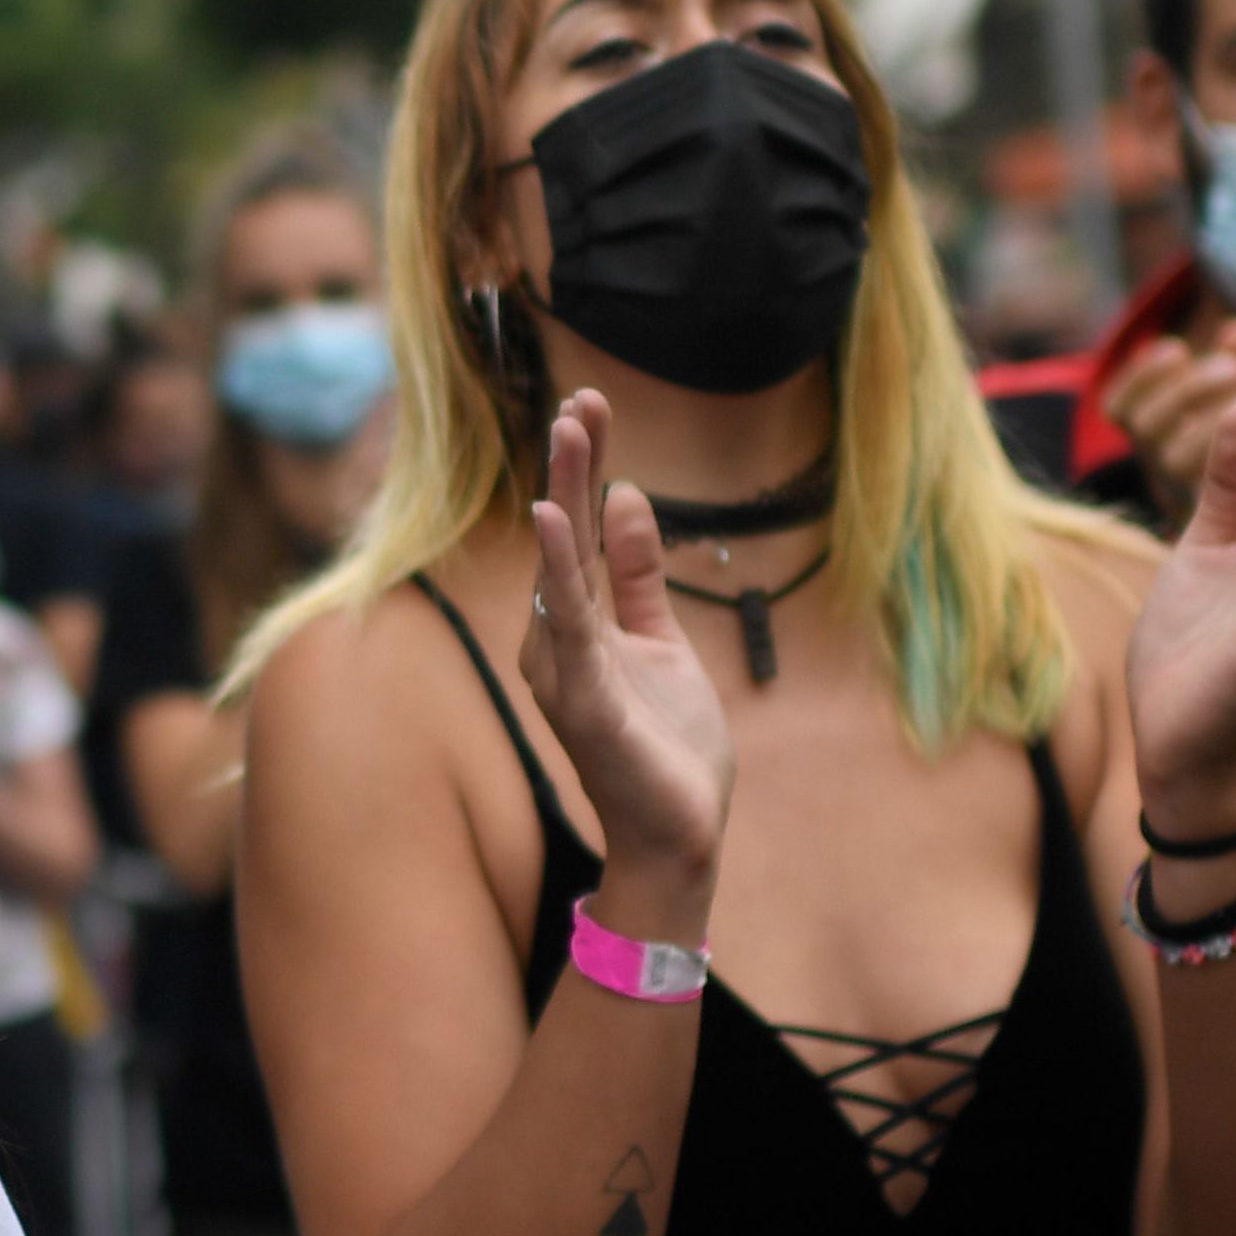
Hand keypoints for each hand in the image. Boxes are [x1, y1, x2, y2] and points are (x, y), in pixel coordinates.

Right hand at [516, 393, 732, 907]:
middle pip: (565, 536)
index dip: (585, 467)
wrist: (679, 838)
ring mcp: (566, 669)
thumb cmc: (666, 747)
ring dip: (564, 495)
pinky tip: (556, 519)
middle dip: (572, 464)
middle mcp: (556, 641)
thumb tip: (629, 495)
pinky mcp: (585, 700)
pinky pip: (572, 623)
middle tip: (582, 396)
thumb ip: (639, 575)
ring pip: (562, 567)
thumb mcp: (661, 641)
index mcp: (576, 625)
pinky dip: (561, 569)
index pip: (580, 530)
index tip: (593, 404)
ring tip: (568, 432)